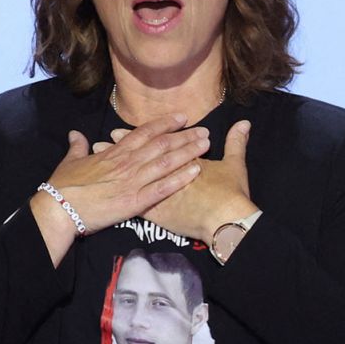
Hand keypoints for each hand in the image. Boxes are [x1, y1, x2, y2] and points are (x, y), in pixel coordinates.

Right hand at [31, 114, 208, 265]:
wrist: (60, 209)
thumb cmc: (63, 185)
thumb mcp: (70, 161)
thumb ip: (78, 146)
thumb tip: (76, 134)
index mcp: (113, 152)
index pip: (143, 133)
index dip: (164, 124)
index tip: (181, 118)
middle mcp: (127, 163)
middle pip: (161, 145)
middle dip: (184, 136)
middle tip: (203, 130)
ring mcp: (132, 181)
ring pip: (166, 162)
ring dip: (188, 152)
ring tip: (206, 145)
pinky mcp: (135, 201)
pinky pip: (163, 188)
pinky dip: (180, 178)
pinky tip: (196, 171)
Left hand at [112, 118, 255, 243]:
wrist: (226, 220)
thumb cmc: (231, 193)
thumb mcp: (235, 165)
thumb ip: (236, 143)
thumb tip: (244, 123)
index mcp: (182, 159)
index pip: (161, 143)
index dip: (145, 134)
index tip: (133, 125)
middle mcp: (165, 171)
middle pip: (142, 154)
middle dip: (124, 143)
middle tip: (111, 133)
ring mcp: (157, 190)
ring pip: (131, 173)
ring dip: (116, 161)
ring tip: (101, 149)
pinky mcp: (154, 210)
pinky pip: (131, 199)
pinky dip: (117, 189)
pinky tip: (104, 183)